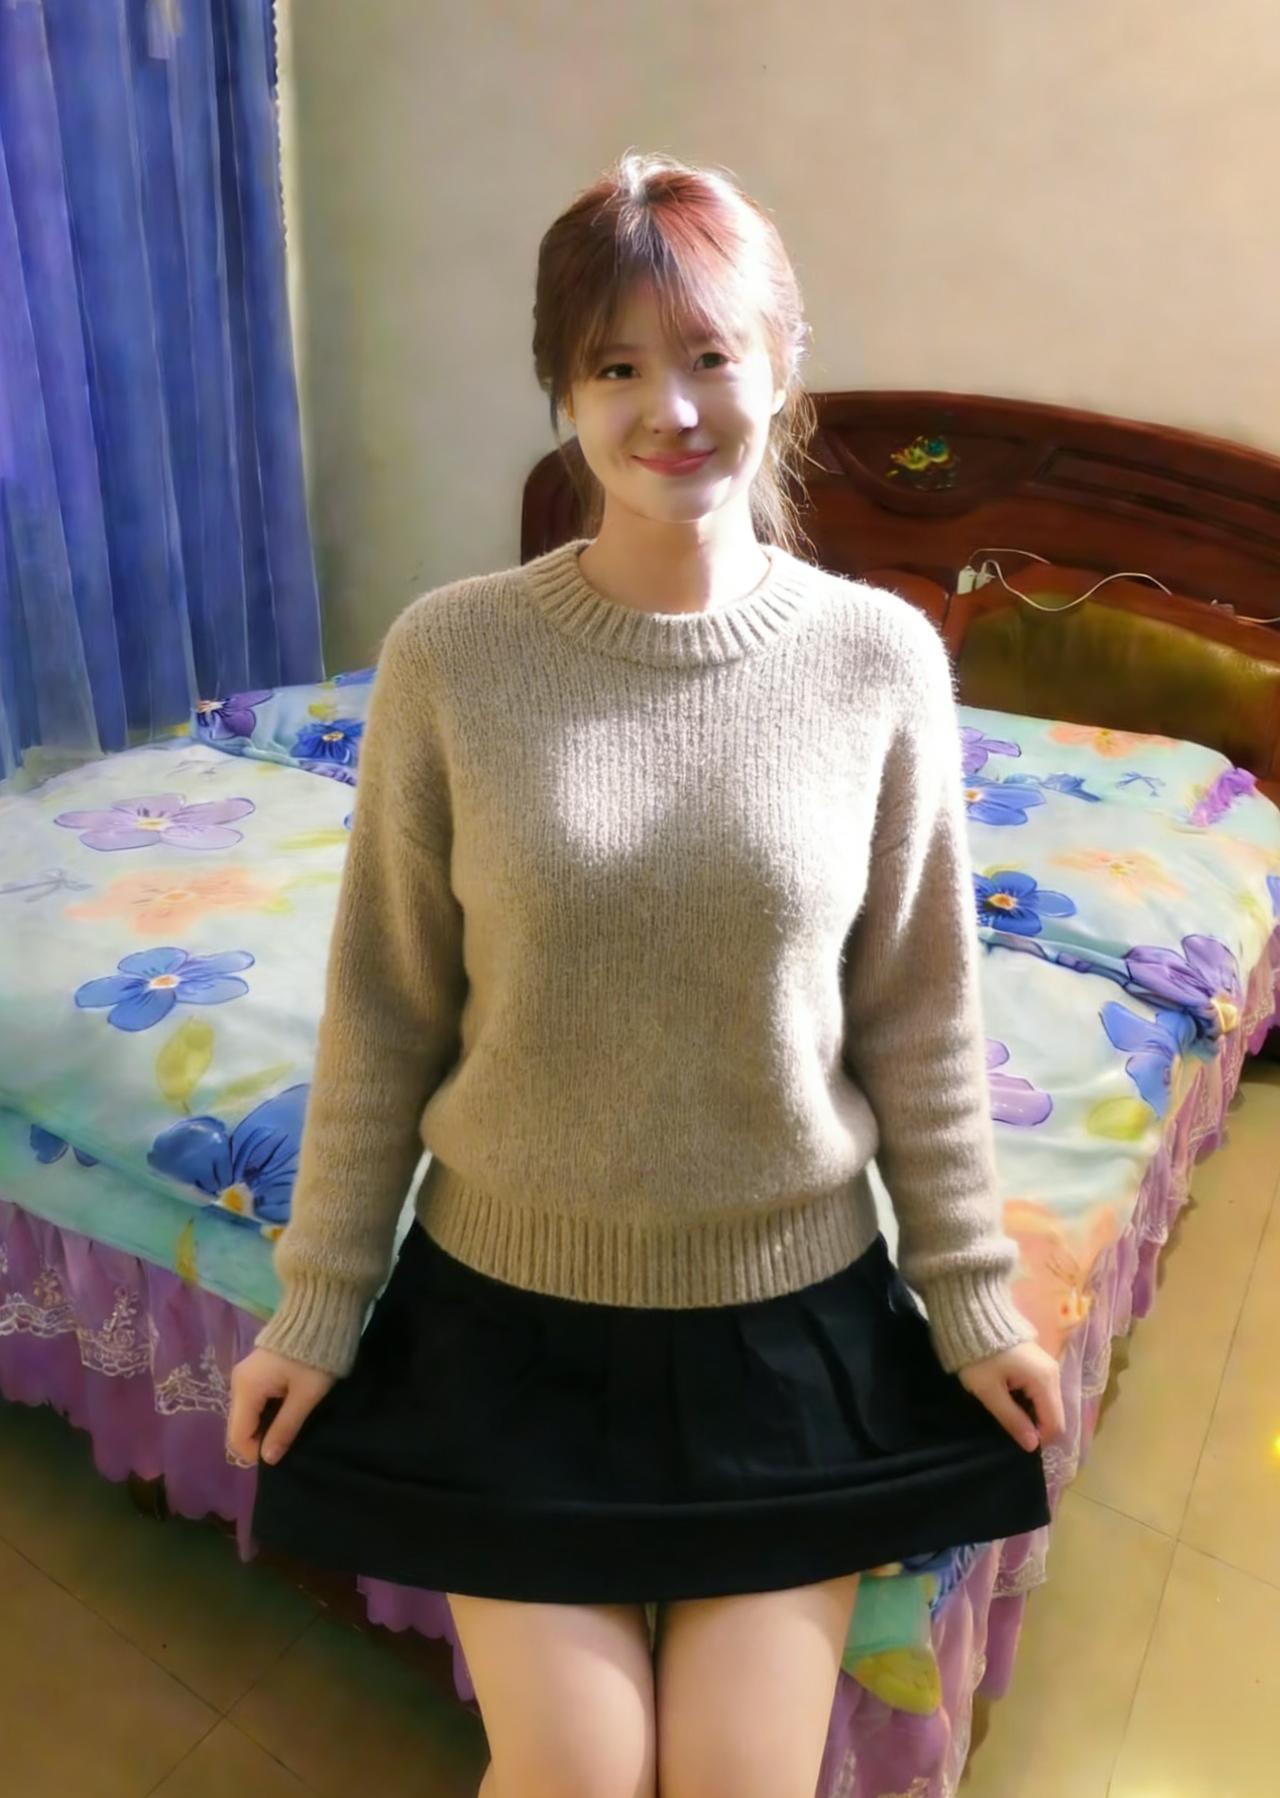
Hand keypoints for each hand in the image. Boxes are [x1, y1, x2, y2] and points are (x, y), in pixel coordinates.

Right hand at [227, 1346, 335, 1466]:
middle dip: (260, 1440)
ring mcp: (246, 1375)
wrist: (321, 1316)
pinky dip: (267, 1412)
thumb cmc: (315, 1358)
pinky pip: (255, 1401)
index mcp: (246, 1388)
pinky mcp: (256, 1371)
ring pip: (247, 1414)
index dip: (255, 1453)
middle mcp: (238, 1382)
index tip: (281, 1454)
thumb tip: (268, 1459)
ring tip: (290, 1427)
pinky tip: (287, 1411)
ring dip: (265, 1426)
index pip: (237, 1436)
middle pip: (240, 1426)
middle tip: (288, 1442)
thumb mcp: (305, 1396)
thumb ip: (285, 1428)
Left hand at [957, 1340, 1063, 1452]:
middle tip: (1010, 1428)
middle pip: (1055, 1413)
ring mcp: (1047, 1365)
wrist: (972, 1316)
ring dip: (1032, 1413)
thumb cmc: (978, 1355)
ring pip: (1048, 1402)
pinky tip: (1010, 1398)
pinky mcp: (1039, 1361)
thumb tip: (1032, 1446)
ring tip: (1008, 1413)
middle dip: (1037, 1426)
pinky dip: (1030, 1400)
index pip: (1055, 1423)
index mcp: (1045, 1380)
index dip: (1039, 1439)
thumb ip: (1012, 1419)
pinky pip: (1042, 1390)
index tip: (1017, 1441)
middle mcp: (1053, 1372)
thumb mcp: (989, 1391)